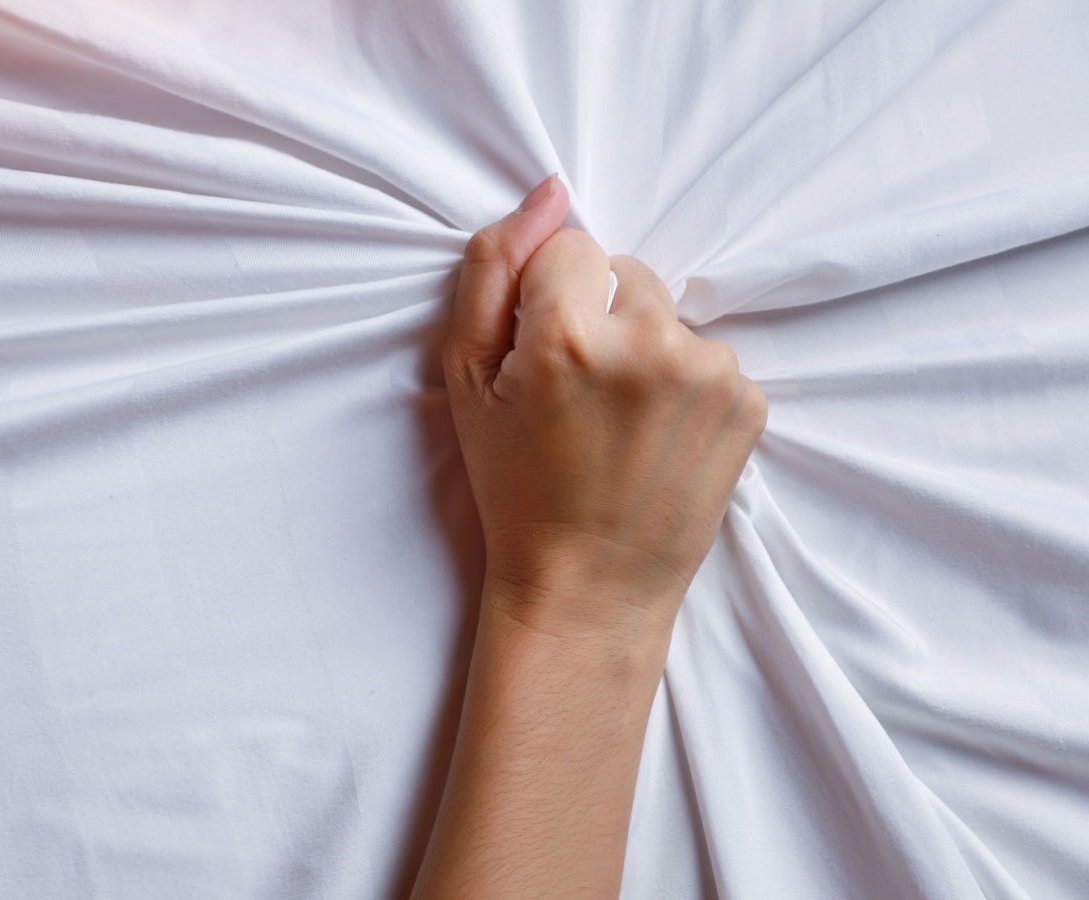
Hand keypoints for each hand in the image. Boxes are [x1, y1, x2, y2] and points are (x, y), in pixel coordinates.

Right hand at [444, 176, 766, 638]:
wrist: (589, 586)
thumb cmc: (515, 488)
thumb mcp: (467, 380)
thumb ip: (491, 271)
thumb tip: (549, 192)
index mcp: (570, 336)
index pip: (570, 246)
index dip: (546, 300)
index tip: (540, 360)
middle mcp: (651, 345)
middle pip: (625, 271)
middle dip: (599, 315)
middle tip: (576, 396)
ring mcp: (710, 375)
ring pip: (667, 314)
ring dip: (643, 348)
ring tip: (616, 422)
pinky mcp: (748, 404)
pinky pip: (707, 356)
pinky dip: (682, 384)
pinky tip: (654, 437)